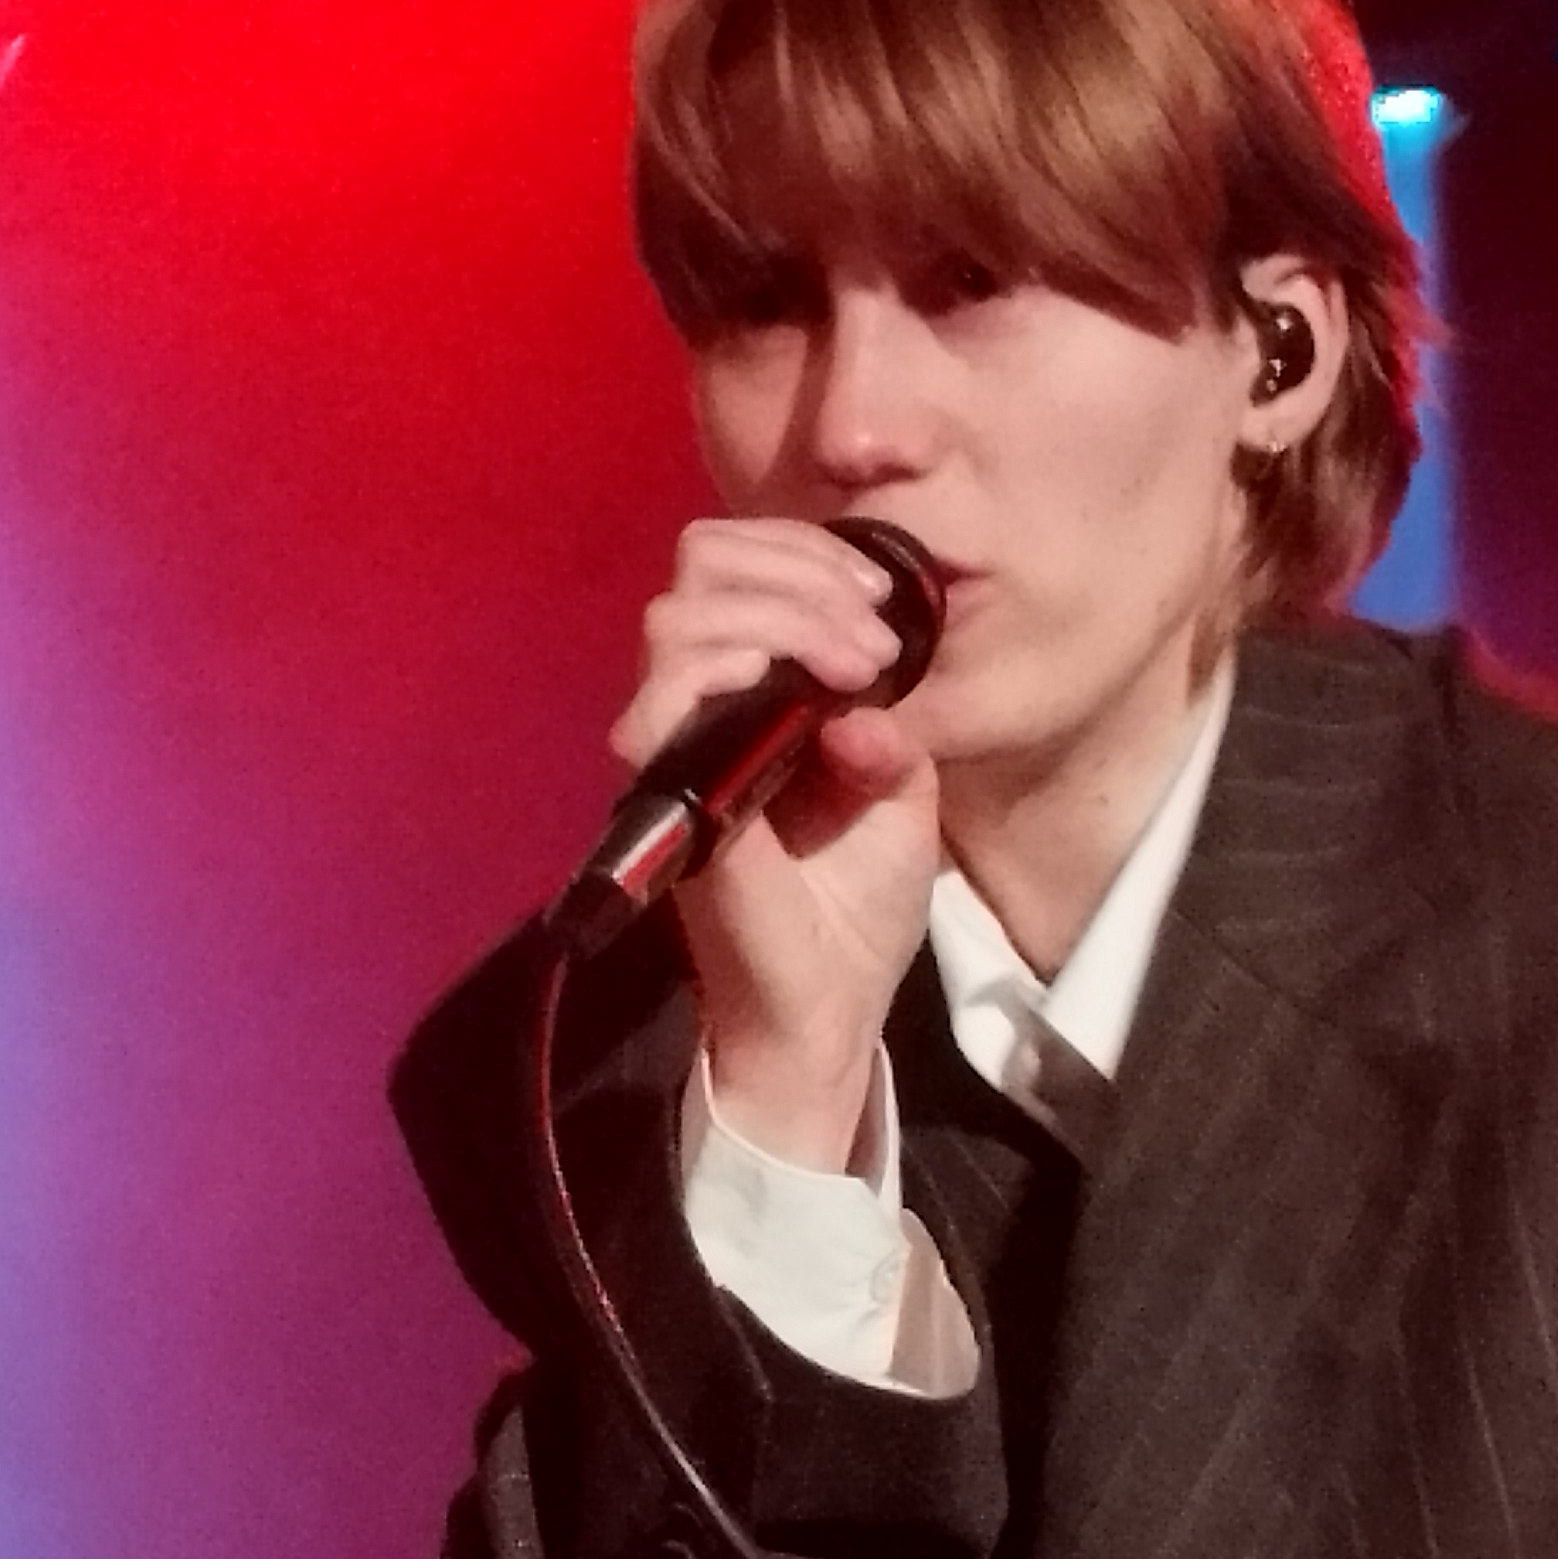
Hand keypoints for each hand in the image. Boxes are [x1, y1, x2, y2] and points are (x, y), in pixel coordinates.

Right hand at [612, 517, 939, 1167]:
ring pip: (677, 618)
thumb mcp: (901, 787)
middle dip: (801, 573)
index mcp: (752, 683)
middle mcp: (699, 702)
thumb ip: (888, 716)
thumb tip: (861, 688)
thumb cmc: (857, 904)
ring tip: (856, 667)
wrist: (834, 1006)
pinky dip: (724, 671)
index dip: (810, 552)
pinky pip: (656, 703)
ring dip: (781, 616)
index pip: (738, 562)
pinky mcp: (666, 796)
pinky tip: (799, 691)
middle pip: (700, 565)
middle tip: (874, 643)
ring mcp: (674, 746)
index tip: (885, 602)